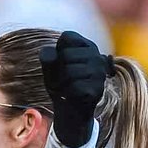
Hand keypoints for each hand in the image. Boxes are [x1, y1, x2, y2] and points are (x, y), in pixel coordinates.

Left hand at [39, 30, 113, 147]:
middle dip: (57, 71)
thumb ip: (47, 57)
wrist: (70, 110)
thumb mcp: (50, 67)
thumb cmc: (60, 83)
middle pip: (66, 55)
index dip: (57, 52)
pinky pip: (74, 87)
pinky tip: (72, 96)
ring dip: (61, 84)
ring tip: (66, 88)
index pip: (66, 37)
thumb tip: (49, 54)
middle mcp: (96, 55)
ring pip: (69, 71)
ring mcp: (100, 71)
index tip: (61, 64)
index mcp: (86, 44)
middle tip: (62, 81)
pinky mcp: (98, 88)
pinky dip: (68, 94)